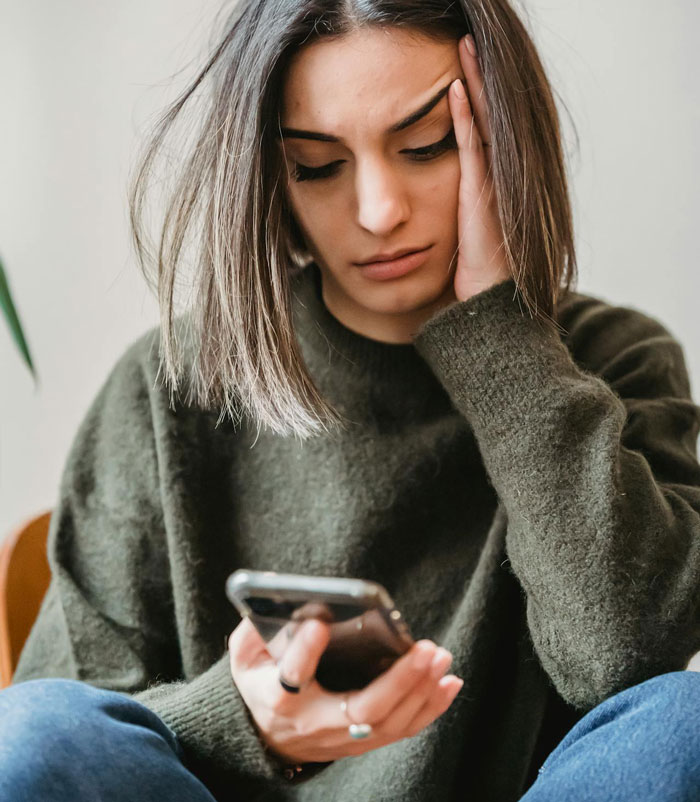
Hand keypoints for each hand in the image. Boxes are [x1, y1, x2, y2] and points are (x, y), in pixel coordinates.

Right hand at [228, 616, 462, 765]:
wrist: (269, 736)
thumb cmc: (262, 682)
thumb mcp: (246, 655)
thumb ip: (256, 627)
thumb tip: (278, 592)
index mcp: (278, 697)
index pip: (291, 677)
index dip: (304, 652)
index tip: (319, 623)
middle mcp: (315, 722)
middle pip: (362, 709)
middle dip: (398, 680)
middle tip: (424, 649)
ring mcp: (343, 737)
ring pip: (390, 722)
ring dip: (421, 690)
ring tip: (440, 657)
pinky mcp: (363, 741)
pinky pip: (402, 730)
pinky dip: (430, 708)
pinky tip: (449, 683)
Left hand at [447, 35, 510, 301]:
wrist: (489, 308)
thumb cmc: (475, 280)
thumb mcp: (464, 238)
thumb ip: (458, 211)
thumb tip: (434, 204)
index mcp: (491, 184)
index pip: (481, 128)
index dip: (473, 95)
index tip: (459, 66)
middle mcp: (497, 178)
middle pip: (487, 114)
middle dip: (478, 76)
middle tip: (464, 40)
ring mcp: (494, 184)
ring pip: (484, 122)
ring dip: (474, 83)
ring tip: (463, 46)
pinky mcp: (483, 195)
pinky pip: (472, 147)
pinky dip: (465, 116)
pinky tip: (455, 86)